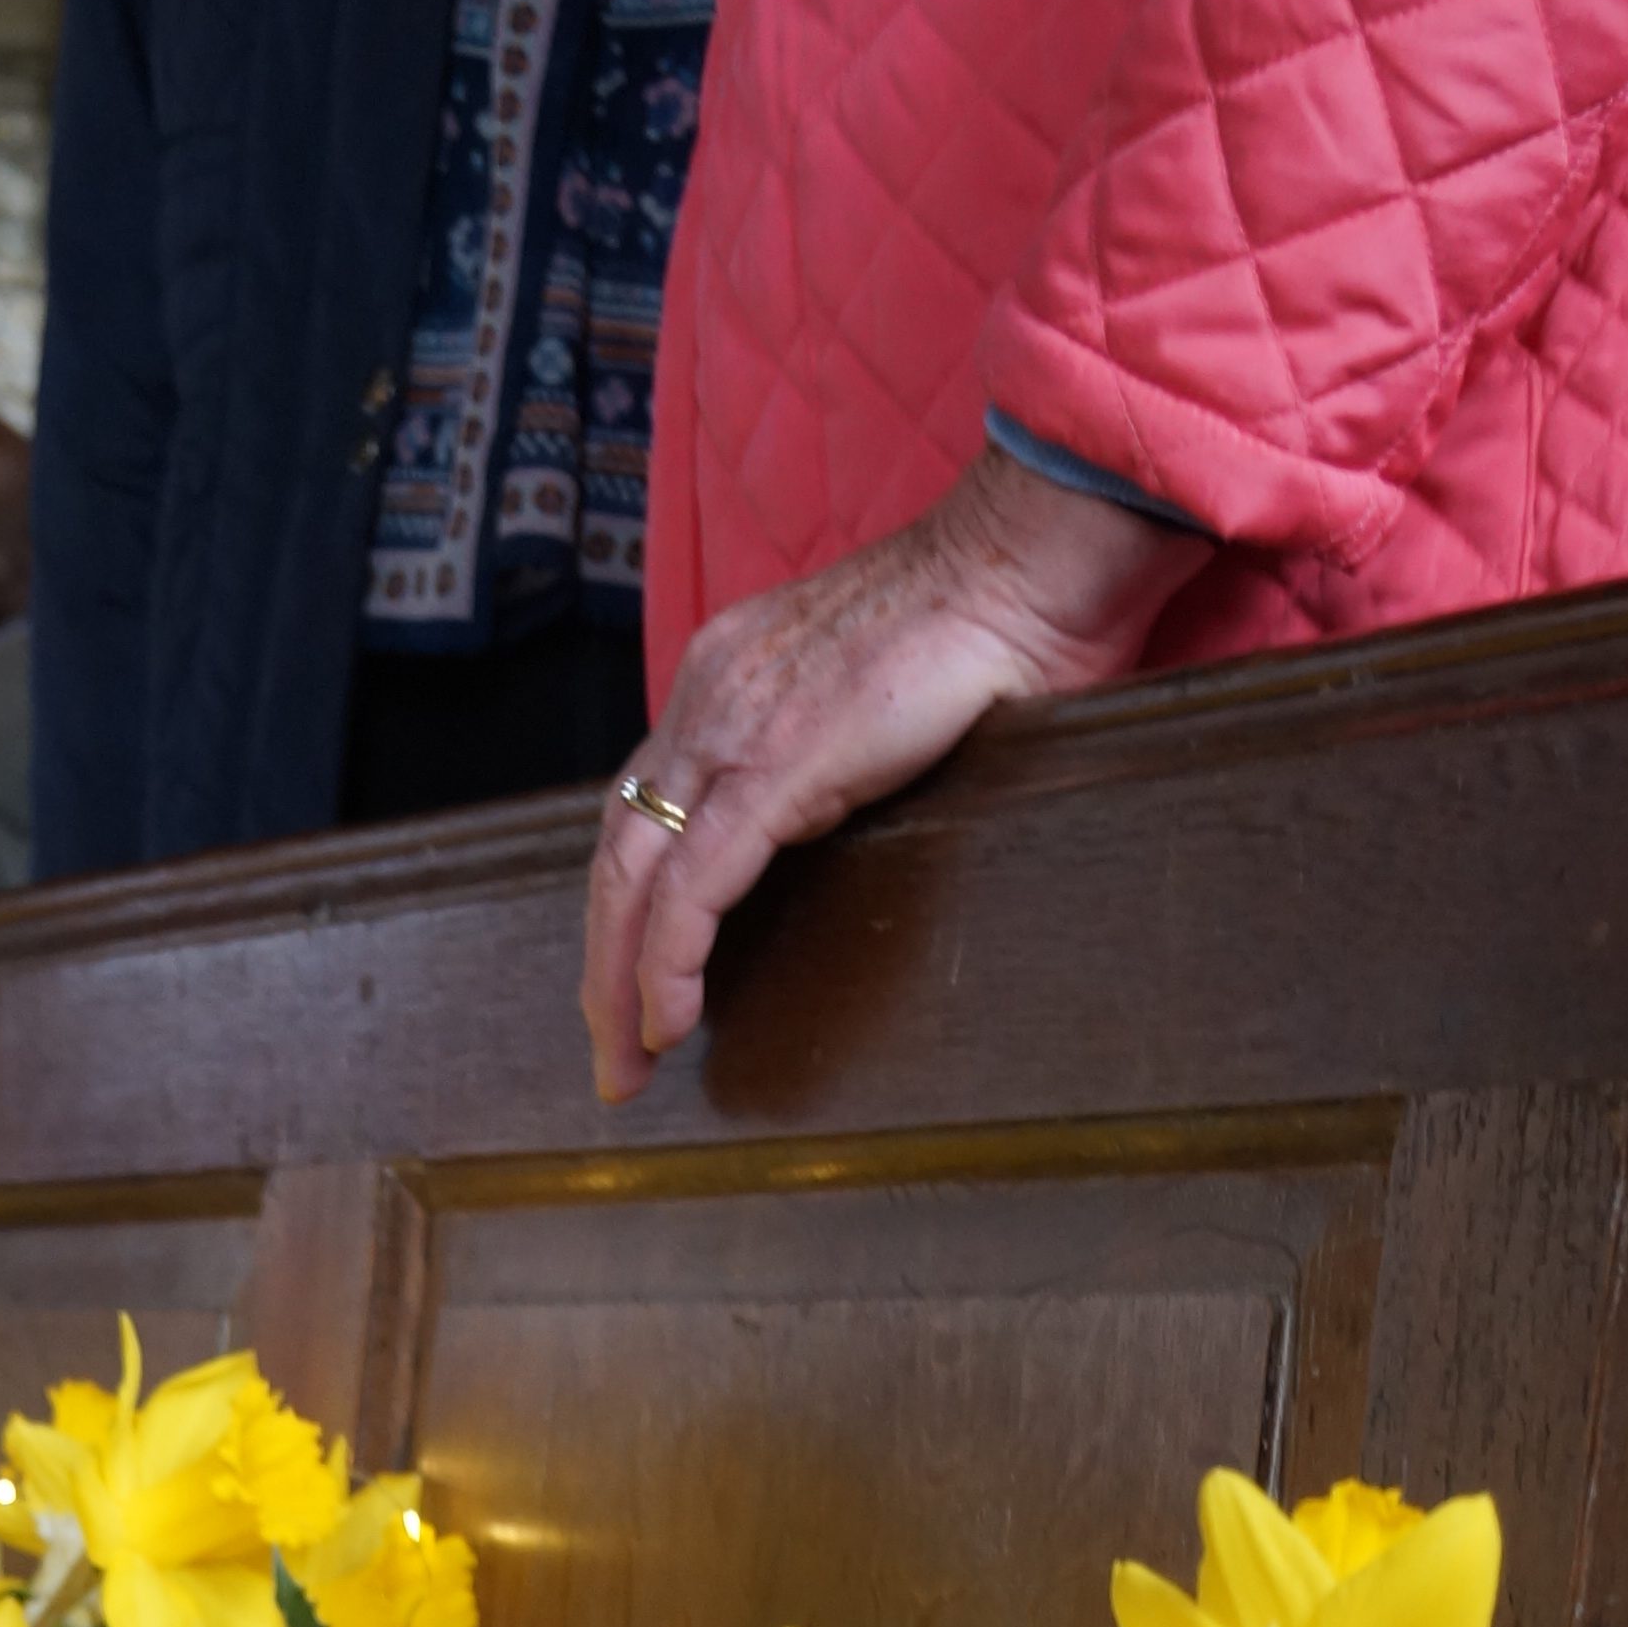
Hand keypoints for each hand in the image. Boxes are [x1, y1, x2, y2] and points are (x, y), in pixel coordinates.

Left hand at [584, 442, 1209, 1102]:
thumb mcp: (868, 699)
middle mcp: (706, 697)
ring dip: (620, 984)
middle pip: (616, 852)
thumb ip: (827, 753)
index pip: (640, 810)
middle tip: (613, 1058)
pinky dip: (670, 961)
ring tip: (630, 1065)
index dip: (624, 907)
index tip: (626, 983)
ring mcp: (733, 729)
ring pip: (634, 876)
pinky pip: (694, 885)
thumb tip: (831, 814)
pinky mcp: (777, 768)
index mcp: (722, 677)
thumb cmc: (983, 625)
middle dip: (603, 968)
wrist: (1024, 561)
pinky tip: (669, 1019)